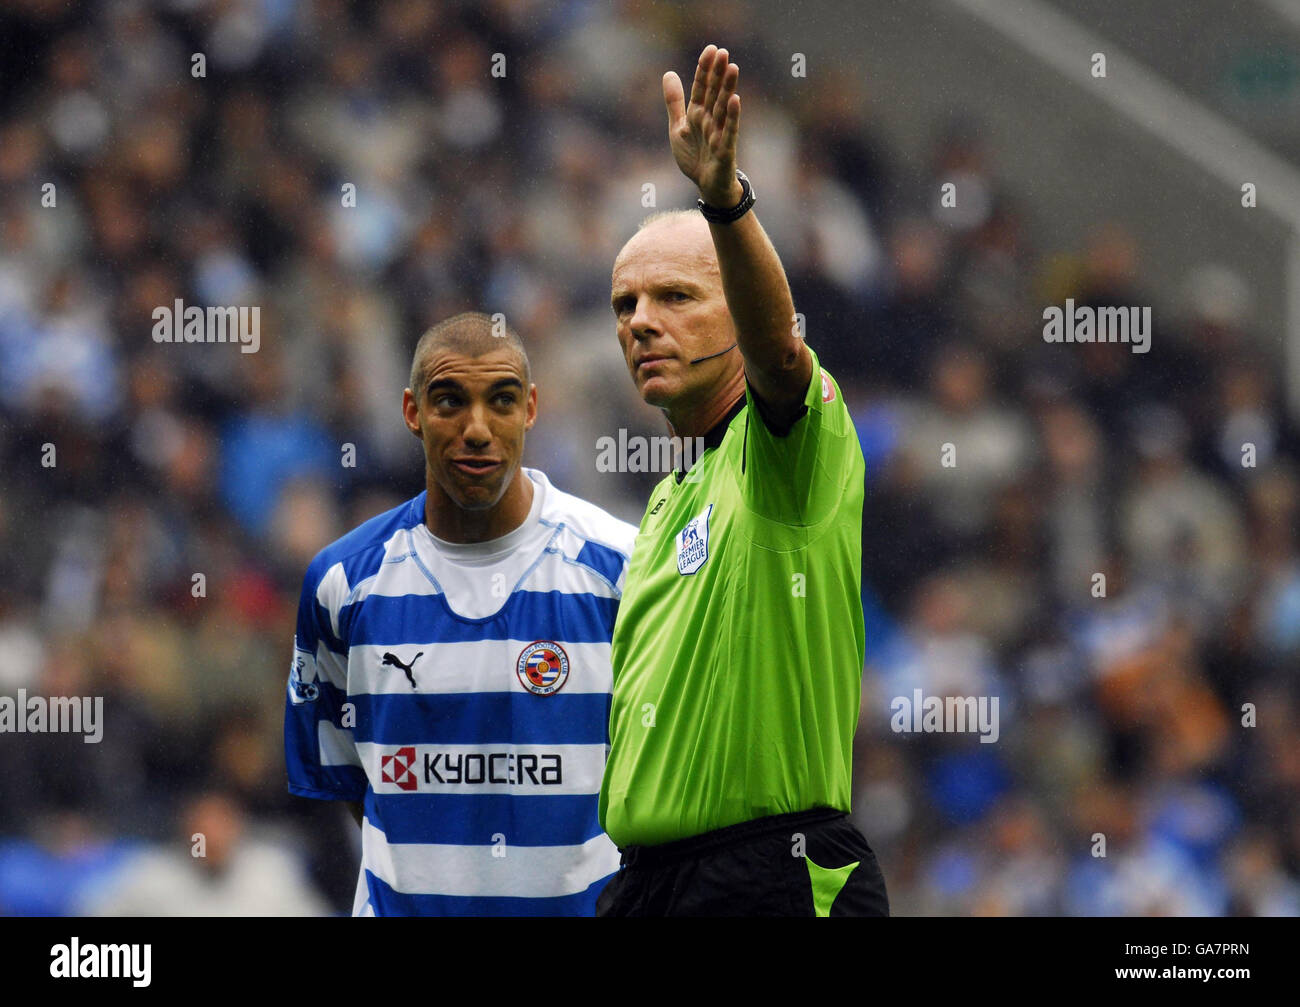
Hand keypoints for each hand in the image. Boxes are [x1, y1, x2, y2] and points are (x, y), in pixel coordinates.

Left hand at [663, 44, 742, 207]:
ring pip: (723, 108)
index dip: (705, 70)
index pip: (701, 87)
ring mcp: (719, 133)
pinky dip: (732, 116)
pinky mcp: (726, 149)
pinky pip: (729, 131)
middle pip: (714, 93)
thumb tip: (669, 72)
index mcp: (697, 114)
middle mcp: (710, 120)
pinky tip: (736, 100)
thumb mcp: (678, 127)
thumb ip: (674, 102)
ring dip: (727, 88)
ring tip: (732, 68)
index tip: (711, 49)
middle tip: (723, 52)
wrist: (706, 185)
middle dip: (717, 74)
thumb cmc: (695, 156)